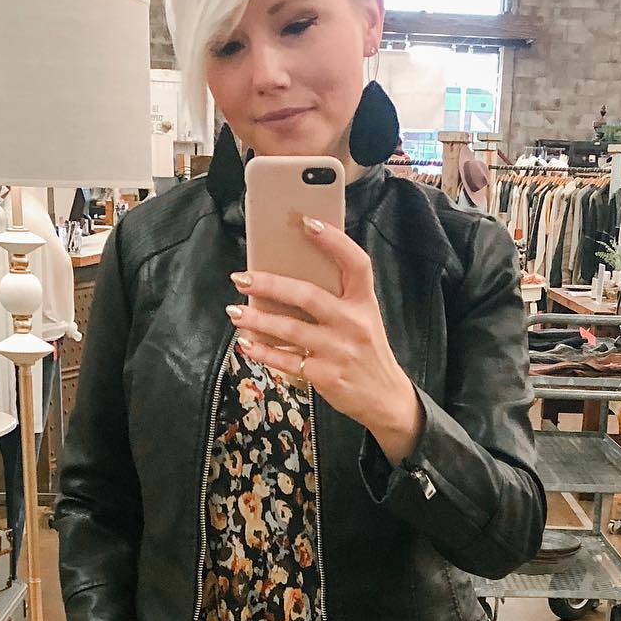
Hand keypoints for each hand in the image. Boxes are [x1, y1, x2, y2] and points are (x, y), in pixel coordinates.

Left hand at [226, 219, 424, 464]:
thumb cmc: (366, 351)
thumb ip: (337, 299)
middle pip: (307, 295)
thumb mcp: (364, 319)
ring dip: (257, 319)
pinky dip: (263, 351)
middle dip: (269, 284)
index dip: (333, 241)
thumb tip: (287, 280)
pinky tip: (246, 343)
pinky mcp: (326, 375)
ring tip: (235, 312)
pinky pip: (287, 360)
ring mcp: (339, 350)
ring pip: (290, 328)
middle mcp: (354, 323)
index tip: (307, 223)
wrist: (385, 397)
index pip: (356, 263)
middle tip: (241, 278)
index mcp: (364, 302)